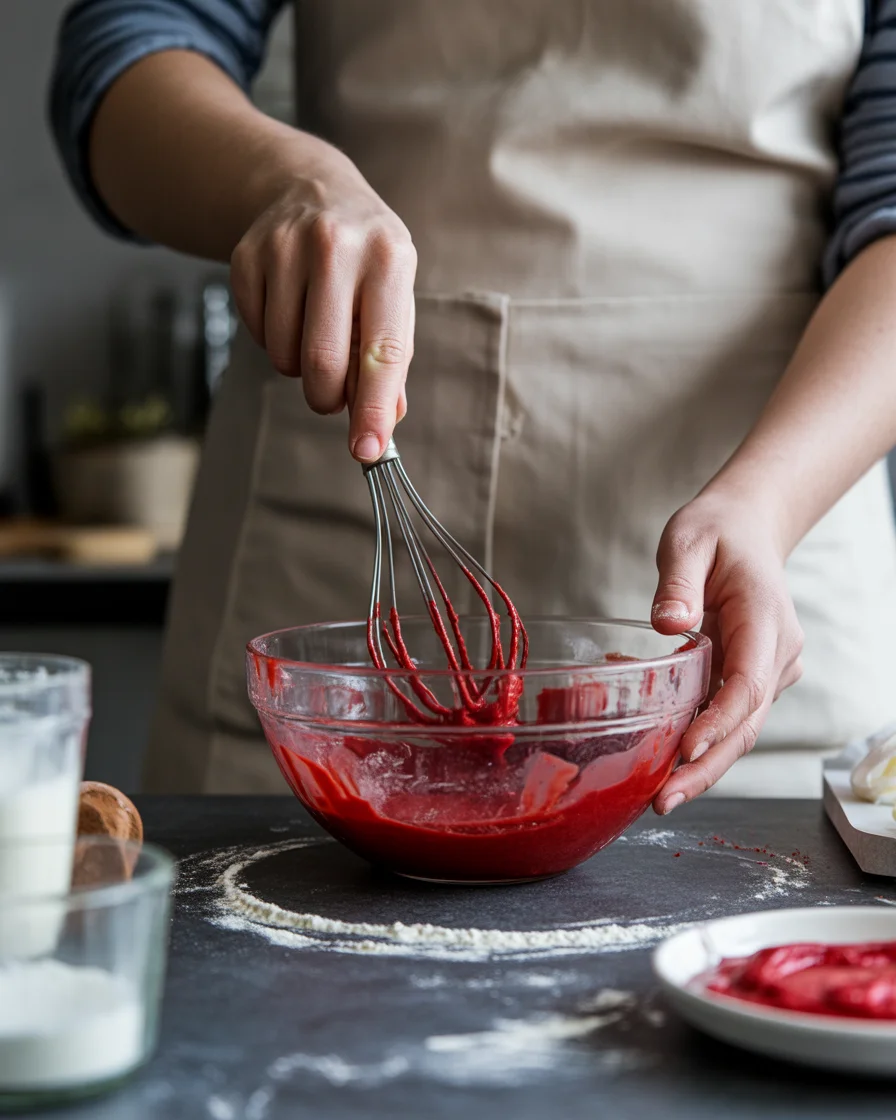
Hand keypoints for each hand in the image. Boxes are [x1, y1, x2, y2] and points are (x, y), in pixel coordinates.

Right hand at [230, 162, 415, 462]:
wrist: (312, 190)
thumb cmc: (366, 262)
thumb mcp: (394, 297)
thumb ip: (392, 361)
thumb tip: (385, 423)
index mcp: (389, 259)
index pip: (382, 351)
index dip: (373, 409)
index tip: (367, 452)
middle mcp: (337, 245)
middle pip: (323, 361)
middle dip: (327, 398)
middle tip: (333, 396)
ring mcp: (285, 246)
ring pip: (285, 354)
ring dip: (299, 369)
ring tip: (314, 337)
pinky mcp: (247, 254)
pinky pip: (256, 333)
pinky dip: (274, 341)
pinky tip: (289, 312)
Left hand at [649, 492, 803, 813]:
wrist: (746, 528)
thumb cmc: (716, 532)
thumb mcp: (688, 540)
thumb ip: (677, 581)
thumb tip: (668, 624)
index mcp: (765, 618)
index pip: (748, 683)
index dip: (719, 722)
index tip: (686, 751)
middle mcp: (776, 652)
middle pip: (746, 722)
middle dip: (707, 767)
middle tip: (663, 801)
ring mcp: (768, 668)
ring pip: (740, 729)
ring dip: (702, 764)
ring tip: (658, 796)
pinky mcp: (751, 676)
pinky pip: (726, 714)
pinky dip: (696, 736)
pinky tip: (656, 751)